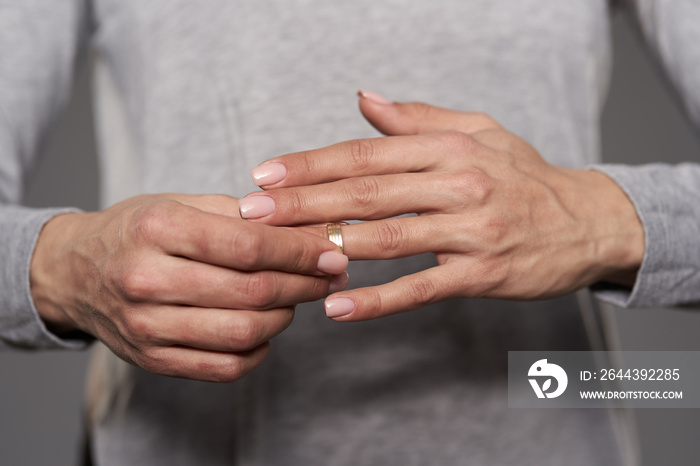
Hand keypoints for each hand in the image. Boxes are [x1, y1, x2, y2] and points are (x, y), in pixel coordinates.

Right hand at [30, 194, 347, 380]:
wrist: (73, 273)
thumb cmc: (136, 231)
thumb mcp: (179, 203)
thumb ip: (240, 215)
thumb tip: (306, 231)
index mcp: (158, 230)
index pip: (248, 246)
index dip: (300, 252)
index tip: (332, 252)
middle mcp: (147, 280)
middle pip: (251, 292)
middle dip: (305, 284)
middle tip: (331, 275)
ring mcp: (147, 326)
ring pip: (243, 332)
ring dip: (286, 315)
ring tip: (298, 297)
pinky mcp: (153, 359)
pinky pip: (224, 367)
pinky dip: (258, 349)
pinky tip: (266, 327)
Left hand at [238, 92, 644, 320]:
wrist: (587, 221)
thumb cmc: (525, 176)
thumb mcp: (479, 132)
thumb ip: (418, 118)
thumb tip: (364, 98)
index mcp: (449, 147)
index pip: (365, 154)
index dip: (311, 164)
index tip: (264, 177)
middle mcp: (458, 183)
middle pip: (366, 193)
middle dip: (304, 204)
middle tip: (252, 214)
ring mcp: (471, 230)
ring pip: (388, 238)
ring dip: (330, 247)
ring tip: (281, 254)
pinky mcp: (482, 273)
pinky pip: (421, 287)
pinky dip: (378, 299)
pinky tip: (338, 306)